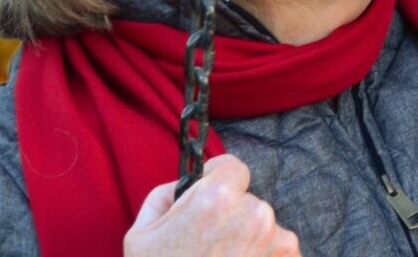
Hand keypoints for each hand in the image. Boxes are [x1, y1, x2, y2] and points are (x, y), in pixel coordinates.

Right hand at [124, 154, 299, 256]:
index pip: (233, 168)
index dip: (219, 181)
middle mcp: (255, 214)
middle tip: (208, 249)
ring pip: (264, 229)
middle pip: (248, 202)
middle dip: (232, 219)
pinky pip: (277, 252)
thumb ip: (164, 197)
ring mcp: (278, 241)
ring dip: (249, 243)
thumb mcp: (140, 235)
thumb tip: (184, 186)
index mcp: (217, 198)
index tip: (210, 199)